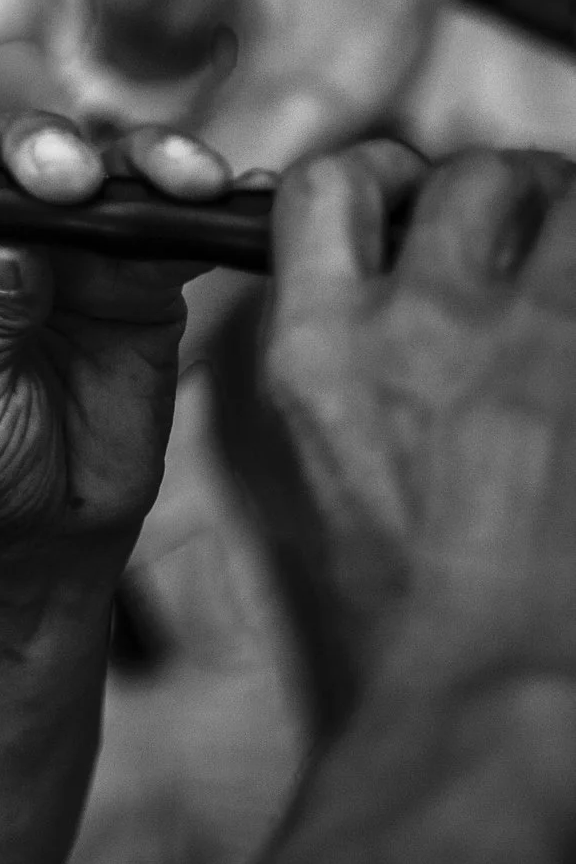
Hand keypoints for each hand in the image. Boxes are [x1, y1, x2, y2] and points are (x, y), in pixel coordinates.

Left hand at [0, 110, 228, 568]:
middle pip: (5, 155)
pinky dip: (208, 211)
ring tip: (177, 179)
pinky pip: (174, 231)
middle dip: (38, 149)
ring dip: (136, 162)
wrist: (41, 535)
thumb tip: (2, 240)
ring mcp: (64, 246)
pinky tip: (243, 195)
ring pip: (99, 172)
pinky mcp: (137, 276)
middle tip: (67, 177)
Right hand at [265, 143, 575, 675]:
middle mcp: (408, 323)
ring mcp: (519, 336)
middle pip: (463, 175)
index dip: (383, 177)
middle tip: (536, 225)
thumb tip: (369, 314)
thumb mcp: (313, 475)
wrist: (489, 688)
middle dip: (507, 186)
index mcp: (313, 351)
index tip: (412, 202)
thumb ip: (334, 375)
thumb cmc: (403, 615)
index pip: (327, 189)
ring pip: (563, 191)